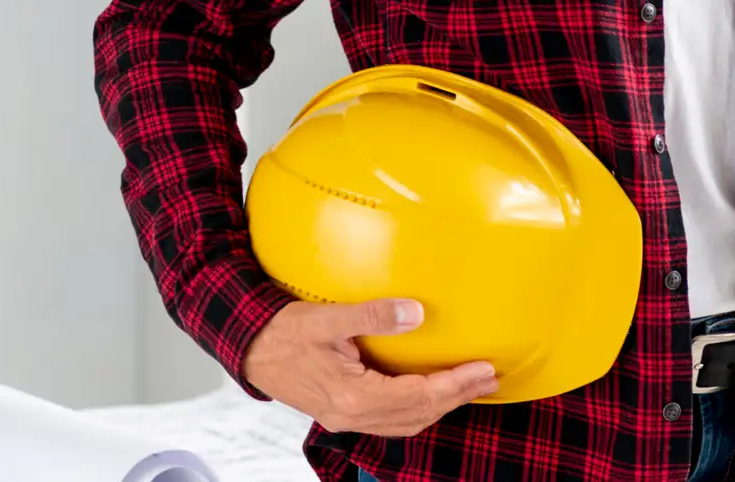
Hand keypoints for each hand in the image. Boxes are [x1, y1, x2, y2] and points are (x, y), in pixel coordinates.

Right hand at [241, 298, 497, 436]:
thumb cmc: (279, 332)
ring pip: (404, 422)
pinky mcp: (341, 412)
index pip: (417, 396)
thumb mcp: (325, 318)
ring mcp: (345, 417)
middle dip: (456, 398)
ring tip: (467, 386)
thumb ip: (372, 315)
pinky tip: (427, 391)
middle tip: (488, 379)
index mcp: (351, 395)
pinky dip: (416, 408)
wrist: (246, 348)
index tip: (482, 369)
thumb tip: (416, 313)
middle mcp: (351, 414)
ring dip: (439, 406)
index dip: (454, 385)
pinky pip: (389, 419)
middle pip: (417, 415)